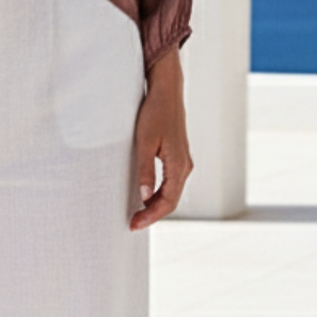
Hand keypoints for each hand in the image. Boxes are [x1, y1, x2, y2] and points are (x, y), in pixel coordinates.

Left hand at [130, 46, 192, 230]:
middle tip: (132, 223)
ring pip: (171, 192)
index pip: (167, 202)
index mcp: (179, 165)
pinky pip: (171, 182)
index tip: (133, 225)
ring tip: (137, 213)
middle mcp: (185, 166)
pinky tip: (145, 195)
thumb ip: (145, 170)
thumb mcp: (145, 142)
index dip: (150, 216)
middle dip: (152, 214)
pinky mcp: (177, 155)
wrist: (166, 90)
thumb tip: (144, 196)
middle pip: (171, 200)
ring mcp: (183, 161)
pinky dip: (159, 193)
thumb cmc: (155, 113)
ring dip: (155, 205)